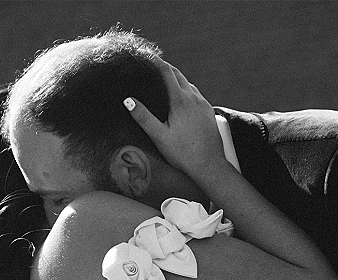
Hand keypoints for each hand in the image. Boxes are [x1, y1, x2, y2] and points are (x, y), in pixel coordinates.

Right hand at [124, 61, 225, 175]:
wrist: (209, 166)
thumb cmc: (183, 154)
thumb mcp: (159, 136)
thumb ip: (144, 117)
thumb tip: (128, 100)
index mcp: (180, 101)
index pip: (167, 72)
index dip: (155, 61)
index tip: (145, 55)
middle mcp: (194, 98)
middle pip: (179, 75)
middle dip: (166, 67)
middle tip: (154, 63)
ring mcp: (203, 105)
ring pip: (189, 84)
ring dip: (177, 78)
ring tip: (166, 78)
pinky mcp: (209, 113)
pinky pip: (196, 95)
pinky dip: (187, 89)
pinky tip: (182, 97)